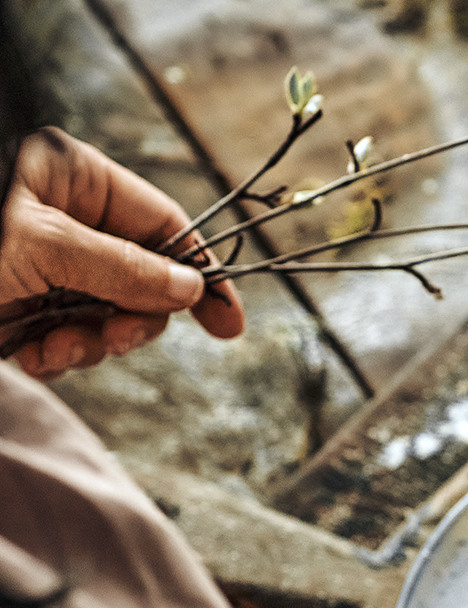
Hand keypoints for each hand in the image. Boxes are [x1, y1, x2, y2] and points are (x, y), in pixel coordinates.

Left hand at [0, 128, 243, 376]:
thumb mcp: (45, 249)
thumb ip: (125, 268)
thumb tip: (189, 287)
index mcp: (69, 180)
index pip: (160, 223)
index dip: (198, 272)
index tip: (229, 322)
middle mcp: (65, 222)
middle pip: (143, 279)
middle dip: (130, 319)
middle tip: (114, 339)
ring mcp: (50, 269)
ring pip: (111, 318)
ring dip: (89, 345)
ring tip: (50, 351)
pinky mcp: (31, 310)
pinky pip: (74, 341)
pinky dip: (60, 357)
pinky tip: (29, 356)